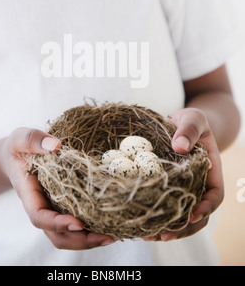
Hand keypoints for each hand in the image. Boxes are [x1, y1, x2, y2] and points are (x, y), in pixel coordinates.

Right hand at [0, 127, 114, 249]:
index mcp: (29, 194)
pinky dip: (92, 228)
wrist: (17, 156)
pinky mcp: (65, 205)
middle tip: (105, 236)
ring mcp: (54, 209)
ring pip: (68, 235)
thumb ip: (33, 140)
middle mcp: (42, 207)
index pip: (39, 217)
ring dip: (89, 239)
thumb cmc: (18, 147)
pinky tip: (110, 224)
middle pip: (57, 235)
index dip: (57, 223)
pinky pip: (76, 223)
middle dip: (80, 240)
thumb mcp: (20, 138)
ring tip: (112, 235)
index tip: (77, 223)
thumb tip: (56, 145)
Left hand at [144, 108, 223, 241]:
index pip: (215, 195)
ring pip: (181, 216)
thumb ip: (189, 130)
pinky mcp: (168, 189)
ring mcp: (184, 189)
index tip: (192, 216)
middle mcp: (199, 185)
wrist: (181, 124)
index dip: (206, 208)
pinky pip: (165, 207)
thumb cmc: (191, 121)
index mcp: (211, 171)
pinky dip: (156, 217)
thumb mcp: (193, 119)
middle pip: (198, 215)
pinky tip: (140, 224)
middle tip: (164, 235)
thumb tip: (180, 147)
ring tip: (147, 236)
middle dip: (183, 228)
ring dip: (167, 229)